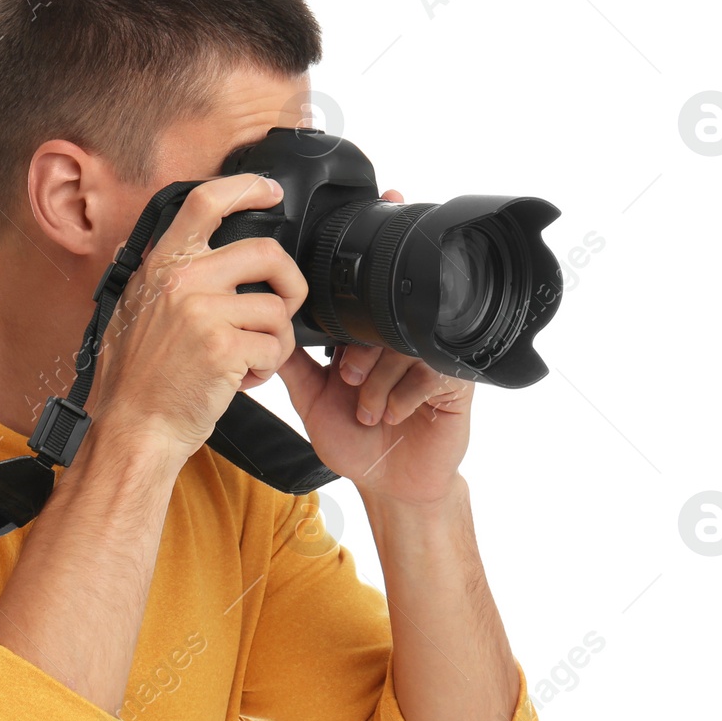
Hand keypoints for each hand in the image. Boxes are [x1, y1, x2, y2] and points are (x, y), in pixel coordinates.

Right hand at [89, 173, 307, 466]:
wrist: (132, 427)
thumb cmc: (135, 378)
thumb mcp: (132, 310)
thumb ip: (160, 276)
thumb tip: (175, 246)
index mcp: (161, 266)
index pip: (205, 203)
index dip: (245, 188)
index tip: (271, 191)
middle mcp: (181, 280)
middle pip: (266, 251)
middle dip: (289, 281)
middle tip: (284, 305)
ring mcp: (203, 311)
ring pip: (276, 307)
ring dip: (274, 339)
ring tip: (247, 360)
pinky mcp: (224, 346)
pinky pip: (275, 344)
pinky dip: (268, 367)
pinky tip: (242, 378)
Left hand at [277, 190, 473, 506]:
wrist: (390, 485)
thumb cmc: (353, 442)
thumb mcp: (311, 399)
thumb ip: (291, 361)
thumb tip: (265, 324)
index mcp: (364, 337)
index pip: (361, 297)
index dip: (362, 269)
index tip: (362, 235)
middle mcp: (397, 341)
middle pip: (381, 315)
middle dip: (360, 348)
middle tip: (346, 379)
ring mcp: (428, 358)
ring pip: (403, 342)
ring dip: (379, 380)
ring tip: (366, 409)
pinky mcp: (456, 381)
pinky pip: (431, 369)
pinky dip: (405, 394)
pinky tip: (394, 414)